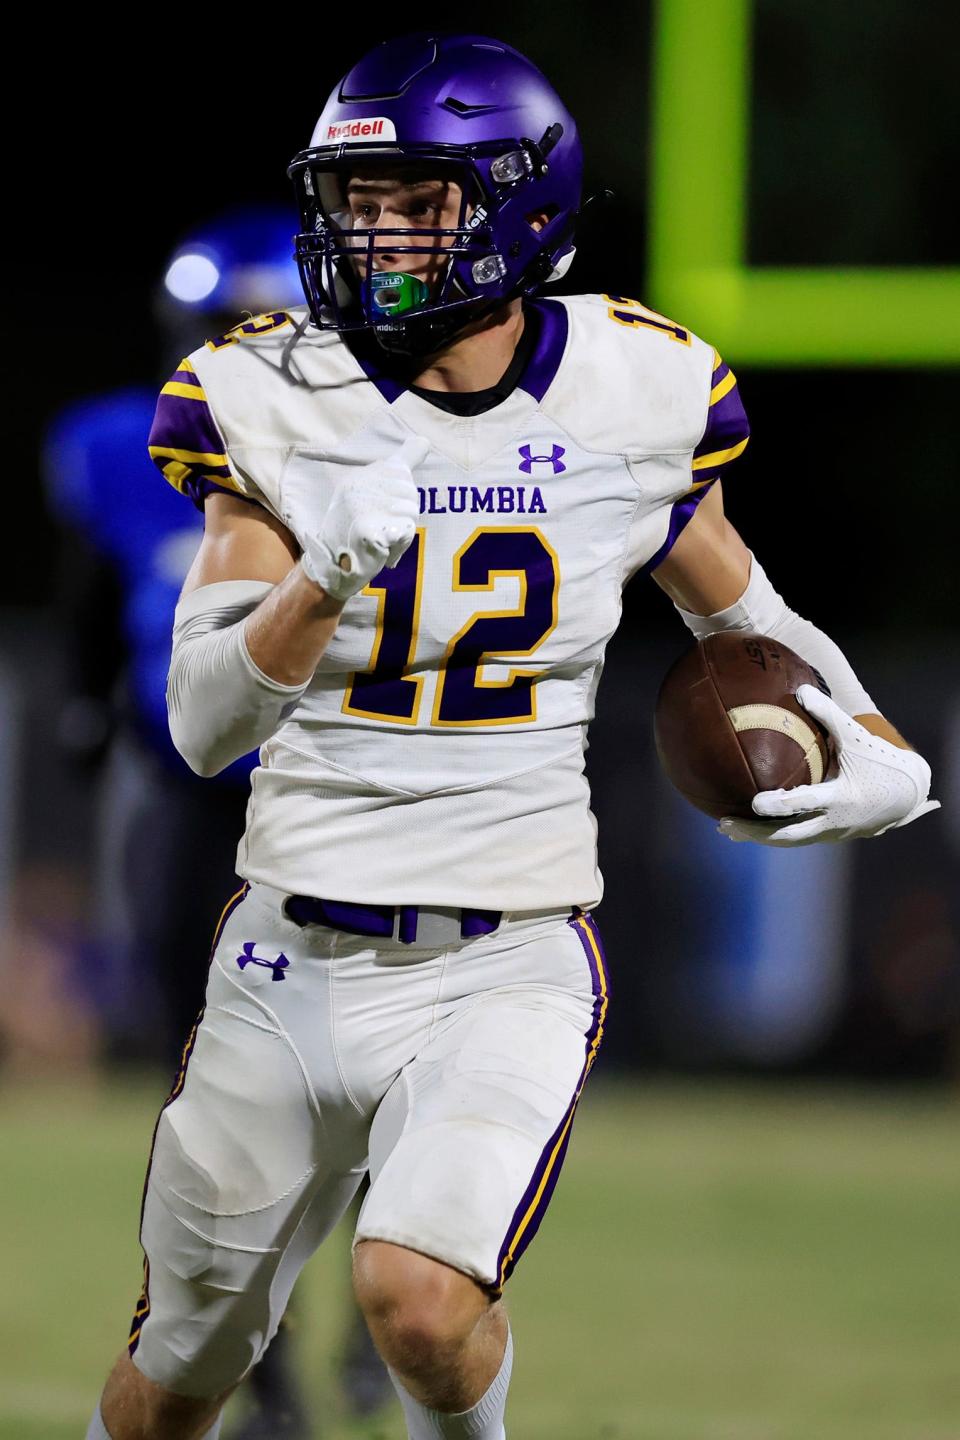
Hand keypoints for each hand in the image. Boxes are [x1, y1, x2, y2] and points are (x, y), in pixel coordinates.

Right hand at [301, 436, 427, 600]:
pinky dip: (400, 545)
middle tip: (381, 530)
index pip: (398, 471)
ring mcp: (360, 507)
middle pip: (410, 493)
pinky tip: (383, 551)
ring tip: (380, 541)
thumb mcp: (370, 494)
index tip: (383, 506)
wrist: (332, 569)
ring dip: (402, 532)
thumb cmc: (356, 534)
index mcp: (357, 476)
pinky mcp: (367, 529)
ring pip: (410, 512)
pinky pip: (405, 531)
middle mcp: (358, 486)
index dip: (400, 493)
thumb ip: (397, 467)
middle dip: (404, 516)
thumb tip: (423, 440)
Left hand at [718, 684, 939, 845]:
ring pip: (789, 841)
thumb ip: (828, 713)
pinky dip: (773, 835)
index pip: (804, 803)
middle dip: (755, 832)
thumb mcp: (856, 735)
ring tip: (727, 829)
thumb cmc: (880, 759)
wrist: (907, 793)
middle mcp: (834, 821)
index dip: (779, 804)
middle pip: (788, 834)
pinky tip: (750, 828)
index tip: (753, 803)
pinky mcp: (830, 836)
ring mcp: (831, 833)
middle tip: (725, 824)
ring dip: (758, 837)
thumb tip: (800, 689)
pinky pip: (797, 838)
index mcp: (841, 797)